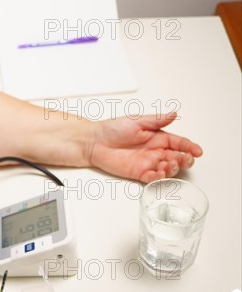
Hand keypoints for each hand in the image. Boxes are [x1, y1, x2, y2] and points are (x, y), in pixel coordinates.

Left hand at [86, 113, 202, 182]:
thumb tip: (174, 113)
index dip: (190, 147)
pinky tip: (158, 173)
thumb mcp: (136, 120)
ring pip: (167, 169)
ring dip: (172, 169)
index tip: (198, 151)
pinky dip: (158, 177)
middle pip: (177, 157)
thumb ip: (156, 120)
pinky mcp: (138, 172)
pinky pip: (152, 178)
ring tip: (169, 165)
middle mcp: (155, 150)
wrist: (94, 141)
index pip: (179, 142)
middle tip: (185, 159)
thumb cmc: (112, 129)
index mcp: (157, 137)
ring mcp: (147, 162)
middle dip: (185, 160)